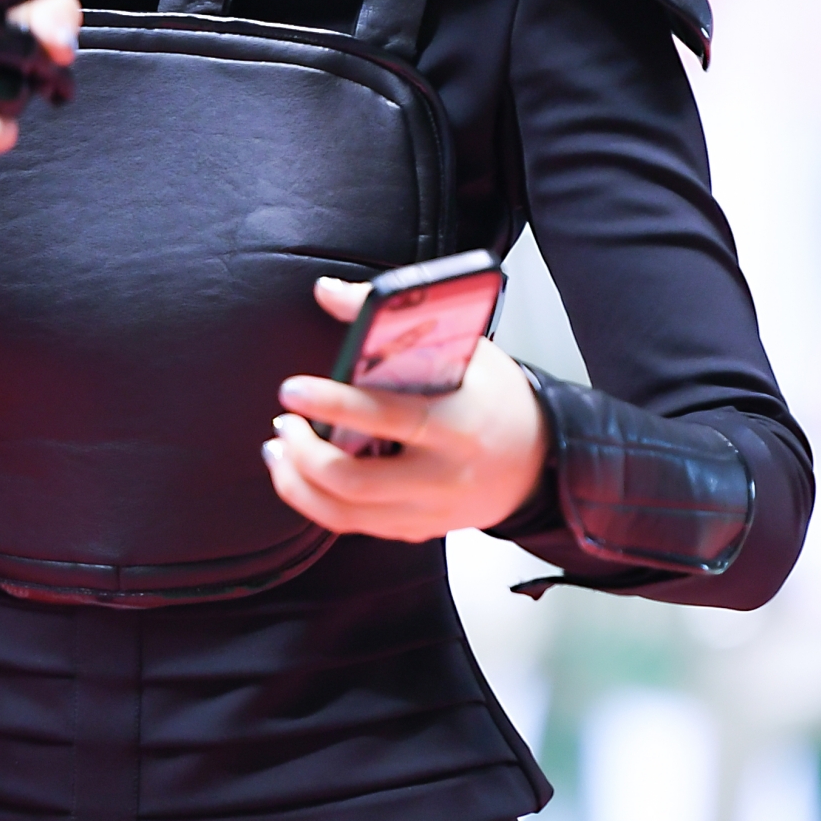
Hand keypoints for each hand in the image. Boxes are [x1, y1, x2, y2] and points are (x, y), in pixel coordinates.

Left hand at [262, 276, 547, 542]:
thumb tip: (328, 291)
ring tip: (278, 449)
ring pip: (346, 513)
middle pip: (354, 481)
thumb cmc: (495, 396)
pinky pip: (355, 525)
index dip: (333, 404)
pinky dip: (316, 502)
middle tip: (283, 422)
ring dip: (297, 483)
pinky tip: (299, 473)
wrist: (541, 460)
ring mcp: (430, 511)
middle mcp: (443, 477)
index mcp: (459, 425)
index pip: (387, 418)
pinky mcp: (418, 530)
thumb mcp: (465, 347)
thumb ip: (394, 319)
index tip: (291, 389)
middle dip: (303, 454)